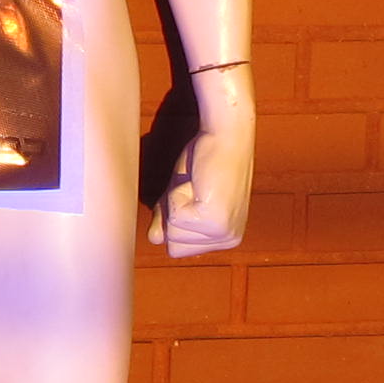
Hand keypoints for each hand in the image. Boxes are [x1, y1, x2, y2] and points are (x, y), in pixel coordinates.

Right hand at [147, 64, 254, 258]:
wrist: (225, 134)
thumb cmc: (204, 160)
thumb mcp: (182, 195)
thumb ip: (168, 220)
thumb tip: (154, 239)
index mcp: (226, 238)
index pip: (177, 248)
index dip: (174, 217)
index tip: (193, 194)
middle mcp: (229, 239)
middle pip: (174, 245)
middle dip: (174, 211)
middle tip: (194, 186)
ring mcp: (224, 232)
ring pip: (172, 232)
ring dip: (177, 201)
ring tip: (197, 183)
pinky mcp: (216, 221)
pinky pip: (174, 217)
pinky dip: (178, 194)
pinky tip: (198, 181)